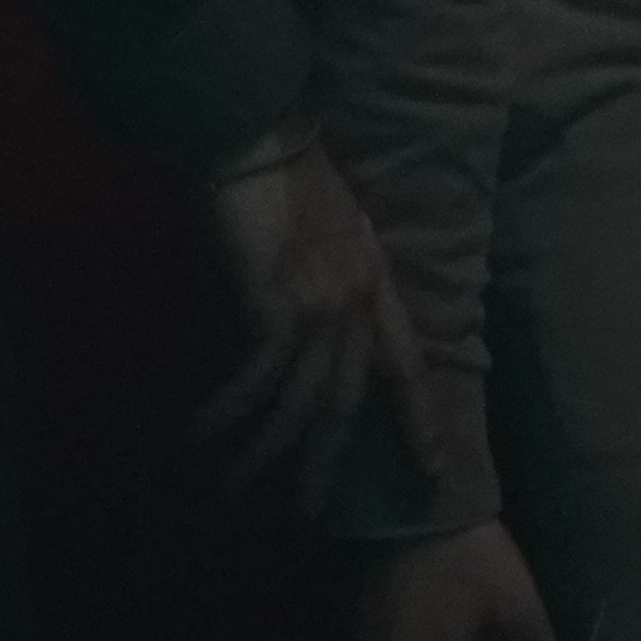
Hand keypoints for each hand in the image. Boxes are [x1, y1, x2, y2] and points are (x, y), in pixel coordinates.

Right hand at [190, 125, 432, 513]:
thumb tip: (288, 333)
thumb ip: (319, 281)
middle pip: (349, 400)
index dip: (420, 419)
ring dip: (266, 450)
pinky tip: (205, 434)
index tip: (435, 469)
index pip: (408, 365)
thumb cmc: (280, 170)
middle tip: (311, 510)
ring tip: (236, 487)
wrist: (256, 131)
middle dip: (327, 459)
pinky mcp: (279, 303)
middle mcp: (358, 301)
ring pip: (300, 401)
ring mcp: (322, 304)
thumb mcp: (319, 232)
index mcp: (376, 282)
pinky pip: (255, 377)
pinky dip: (228, 410)